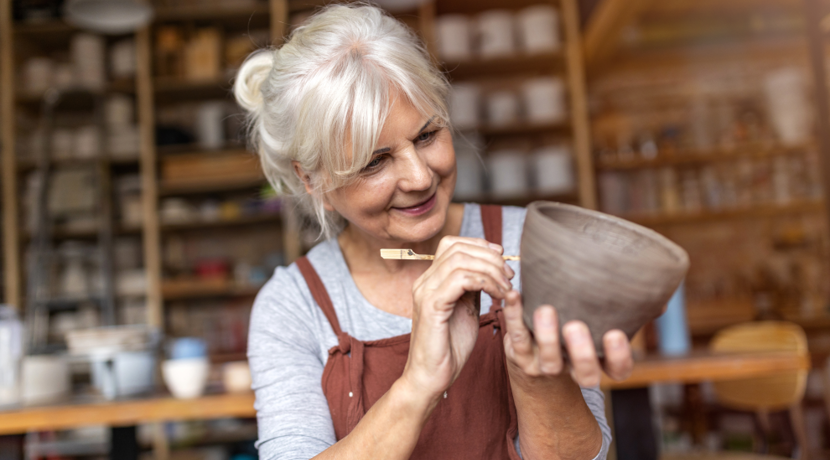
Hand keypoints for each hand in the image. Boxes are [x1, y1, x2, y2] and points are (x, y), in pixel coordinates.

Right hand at [404, 236, 513, 399]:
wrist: (430, 378)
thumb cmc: (448, 348)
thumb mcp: (465, 310)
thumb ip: (472, 288)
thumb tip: (489, 269)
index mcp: (431, 281)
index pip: (452, 244)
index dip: (481, 245)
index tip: (503, 259)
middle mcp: (424, 282)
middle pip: (457, 247)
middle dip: (490, 257)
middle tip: (509, 275)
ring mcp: (425, 292)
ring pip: (460, 259)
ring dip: (490, 270)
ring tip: (506, 287)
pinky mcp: (432, 306)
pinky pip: (460, 280)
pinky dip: (485, 282)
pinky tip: (498, 296)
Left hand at [502, 290, 633, 386]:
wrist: (533, 356)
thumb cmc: (577, 328)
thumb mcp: (601, 322)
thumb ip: (630, 310)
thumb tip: (660, 301)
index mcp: (599, 360)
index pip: (618, 370)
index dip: (618, 357)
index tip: (614, 334)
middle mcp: (574, 367)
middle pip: (584, 374)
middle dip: (581, 353)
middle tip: (575, 327)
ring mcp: (547, 365)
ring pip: (549, 362)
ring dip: (546, 337)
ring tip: (545, 310)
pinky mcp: (521, 354)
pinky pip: (517, 337)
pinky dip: (514, 315)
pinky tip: (515, 295)